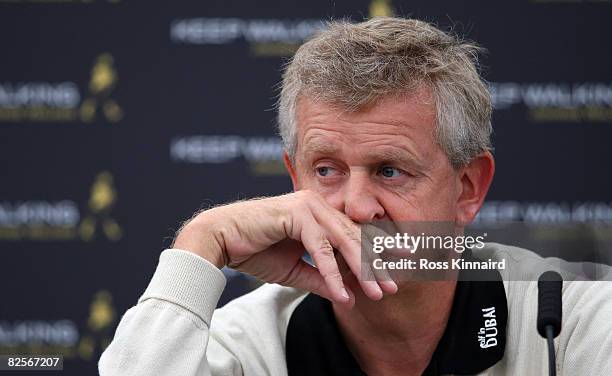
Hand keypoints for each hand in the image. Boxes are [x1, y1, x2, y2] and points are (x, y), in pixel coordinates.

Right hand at [173, 190, 396, 304]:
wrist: (221, 240)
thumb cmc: (256, 250)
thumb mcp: (296, 270)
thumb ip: (323, 279)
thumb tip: (349, 297)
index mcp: (319, 212)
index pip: (354, 233)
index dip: (377, 251)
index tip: (396, 269)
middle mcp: (318, 204)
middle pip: (355, 237)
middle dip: (376, 264)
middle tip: (394, 286)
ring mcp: (309, 206)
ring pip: (344, 241)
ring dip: (361, 270)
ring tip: (377, 293)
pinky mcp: (297, 213)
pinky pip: (321, 248)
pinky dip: (332, 273)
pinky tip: (342, 294)